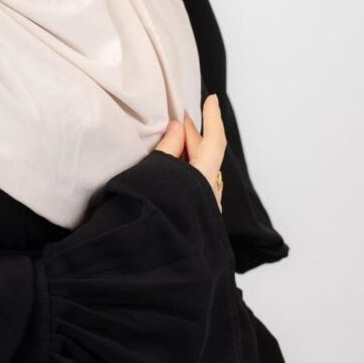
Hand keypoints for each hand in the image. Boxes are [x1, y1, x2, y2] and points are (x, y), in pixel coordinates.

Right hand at [154, 94, 225, 211]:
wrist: (150, 263)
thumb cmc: (149, 211)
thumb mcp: (156, 173)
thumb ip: (169, 147)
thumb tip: (179, 126)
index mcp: (204, 180)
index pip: (214, 141)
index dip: (212, 118)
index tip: (211, 99)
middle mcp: (210, 195)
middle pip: (206, 156)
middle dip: (192, 136)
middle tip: (175, 119)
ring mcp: (204, 209)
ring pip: (201, 172)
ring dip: (188, 154)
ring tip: (170, 141)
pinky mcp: (195, 218)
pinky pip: (195, 186)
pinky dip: (186, 171)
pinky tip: (172, 167)